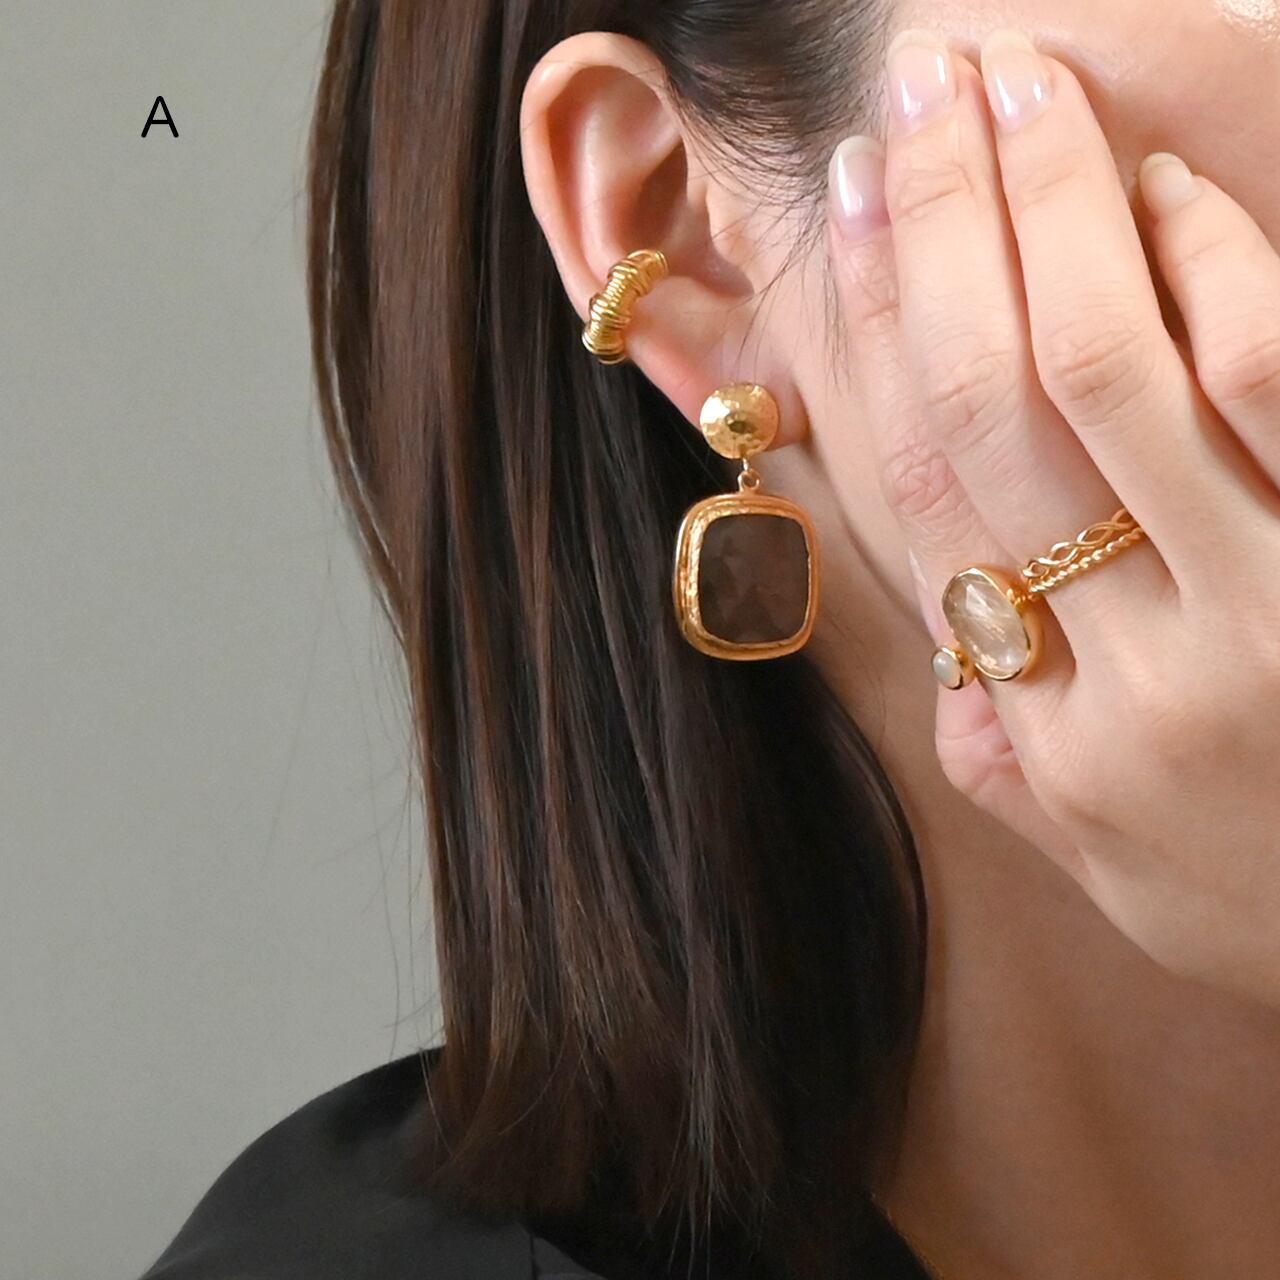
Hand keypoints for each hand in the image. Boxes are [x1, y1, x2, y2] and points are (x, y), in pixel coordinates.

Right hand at [827, 27, 1279, 1008]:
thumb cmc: (1279, 907)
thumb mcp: (1113, 877)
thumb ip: (1009, 769)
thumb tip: (946, 664)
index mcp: (1054, 728)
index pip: (928, 492)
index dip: (878, 335)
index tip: (856, 211)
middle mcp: (1143, 662)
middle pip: (997, 405)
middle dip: (948, 233)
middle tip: (918, 96)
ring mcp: (1269, 604)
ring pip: (1116, 373)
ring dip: (1054, 212)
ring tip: (1014, 90)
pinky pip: (1275, 380)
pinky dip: (1217, 268)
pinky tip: (1169, 188)